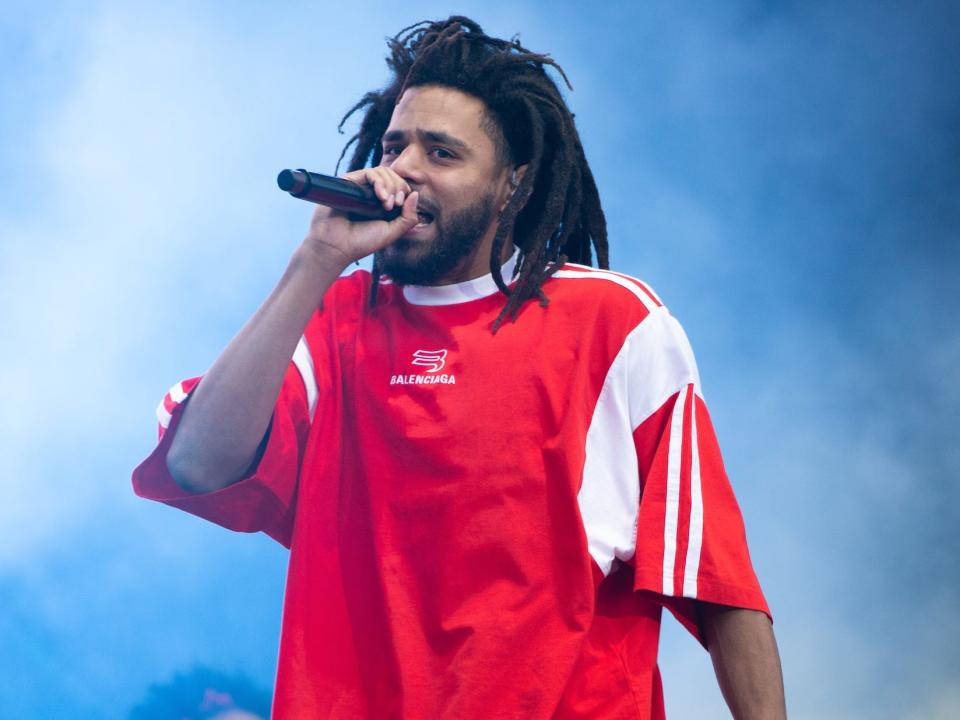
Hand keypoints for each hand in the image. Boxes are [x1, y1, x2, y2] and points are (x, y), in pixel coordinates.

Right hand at [300, 167, 418, 272]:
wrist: (337, 246)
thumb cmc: (361, 241)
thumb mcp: (392, 232)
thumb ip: (408, 217)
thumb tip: (415, 194)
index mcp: (382, 203)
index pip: (399, 185)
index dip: (404, 190)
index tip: (400, 205)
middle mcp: (371, 193)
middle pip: (392, 176)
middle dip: (398, 188)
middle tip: (393, 205)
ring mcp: (360, 187)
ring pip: (382, 172)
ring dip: (390, 185)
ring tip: (386, 203)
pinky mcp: (349, 182)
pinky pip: (369, 173)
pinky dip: (379, 181)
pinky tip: (380, 196)